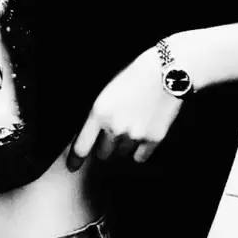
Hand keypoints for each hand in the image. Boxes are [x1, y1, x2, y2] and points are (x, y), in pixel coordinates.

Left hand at [67, 48, 183, 170]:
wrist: (165, 71)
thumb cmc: (133, 76)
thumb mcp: (105, 92)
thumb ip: (96, 115)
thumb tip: (89, 135)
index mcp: (98, 114)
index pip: (81, 147)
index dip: (74, 160)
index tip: (72, 167)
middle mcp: (114, 128)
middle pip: (102, 154)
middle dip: (104, 147)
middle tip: (112, 133)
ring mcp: (135, 135)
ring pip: (122, 154)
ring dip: (122, 146)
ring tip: (130, 127)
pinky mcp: (153, 139)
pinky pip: (140, 157)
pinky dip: (139, 150)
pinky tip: (142, 135)